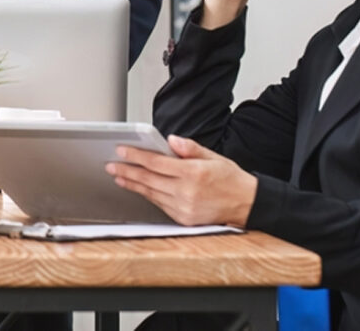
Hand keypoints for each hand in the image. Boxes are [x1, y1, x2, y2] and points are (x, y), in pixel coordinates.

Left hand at [106, 135, 257, 226]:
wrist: (247, 204)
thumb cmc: (230, 178)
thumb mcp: (213, 156)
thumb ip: (189, 147)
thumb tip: (170, 140)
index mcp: (193, 173)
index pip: (156, 162)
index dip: (136, 156)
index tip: (121, 151)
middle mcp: (187, 192)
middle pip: (149, 179)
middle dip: (127, 171)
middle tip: (111, 165)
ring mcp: (184, 208)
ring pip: (151, 193)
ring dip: (133, 184)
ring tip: (119, 176)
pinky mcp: (184, 219)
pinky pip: (160, 205)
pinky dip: (147, 195)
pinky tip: (138, 188)